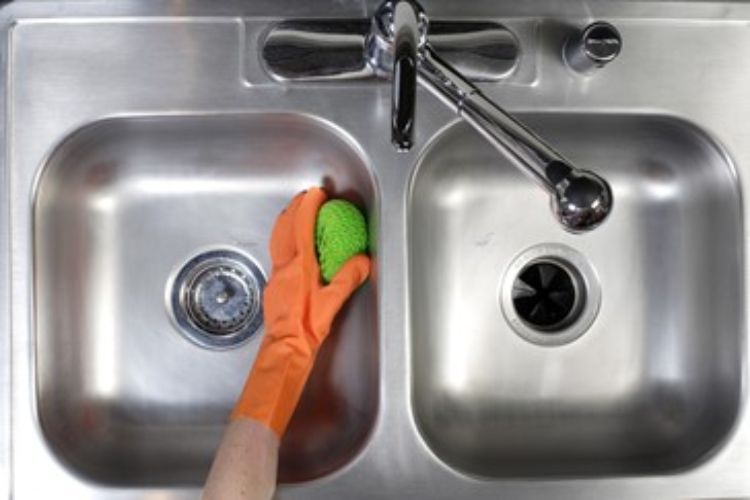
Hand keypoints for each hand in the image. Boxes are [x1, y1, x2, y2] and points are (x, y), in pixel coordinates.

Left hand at [231, 188, 369, 436]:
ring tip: (296, 214)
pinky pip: (278, 253)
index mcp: (299, 266)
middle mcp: (284, 266)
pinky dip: (285, 239)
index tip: (316, 194)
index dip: (308, 206)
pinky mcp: (273, 285)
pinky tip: (293, 246)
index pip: (301, 227)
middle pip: (284, 228)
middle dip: (294, 209)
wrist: (285, 349)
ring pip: (278, 239)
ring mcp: (276, 275)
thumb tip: (364, 261)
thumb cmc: (307, 328)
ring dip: (286, 222)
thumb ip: (349, 278)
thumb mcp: (333, 302)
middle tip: (305, 198)